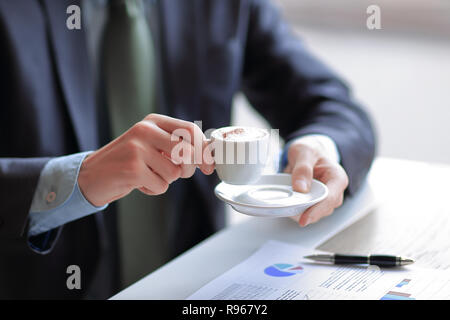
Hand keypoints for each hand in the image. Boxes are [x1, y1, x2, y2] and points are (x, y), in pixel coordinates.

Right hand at [78, 114, 213, 206]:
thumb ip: (177, 145)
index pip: (191, 130)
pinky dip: (153, 189)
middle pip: (188, 152)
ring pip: (176, 173)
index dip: (204, 150)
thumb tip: (209, 156)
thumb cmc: (129, 161)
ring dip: (166, 180)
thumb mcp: (152, 144)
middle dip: (188, 169)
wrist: (92, 175)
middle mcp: (145, 130)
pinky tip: (139, 182)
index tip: (208, 167)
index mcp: (153, 121)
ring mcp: (137, 148)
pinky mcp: (132, 168)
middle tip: (174, 172)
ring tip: (148, 174)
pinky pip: (161, 186)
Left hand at [284, 137, 348, 226]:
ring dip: (302, 212)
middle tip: (290, 211)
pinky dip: (298, 211)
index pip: (331, 198)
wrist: (307, 151)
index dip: (317, 210)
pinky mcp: (315, 202)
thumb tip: (300, 188)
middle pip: (324, 209)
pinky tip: (289, 206)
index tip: (304, 218)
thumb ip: (303, 169)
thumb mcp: (304, 152)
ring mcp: (325, 198)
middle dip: (308, 213)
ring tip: (288, 206)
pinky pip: (307, 211)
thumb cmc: (309, 150)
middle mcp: (334, 190)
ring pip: (316, 213)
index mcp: (337, 177)